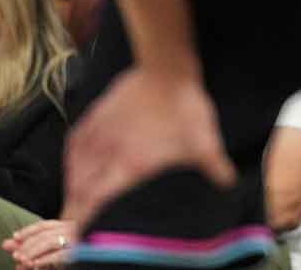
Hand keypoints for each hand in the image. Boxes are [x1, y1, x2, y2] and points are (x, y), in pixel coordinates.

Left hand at [3, 218, 78, 268]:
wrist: (85, 259)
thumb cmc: (63, 255)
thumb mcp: (43, 251)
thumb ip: (26, 247)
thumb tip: (5, 244)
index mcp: (65, 227)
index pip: (44, 226)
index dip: (29, 231)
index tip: (15, 236)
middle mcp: (71, 230)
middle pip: (45, 234)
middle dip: (27, 245)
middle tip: (15, 255)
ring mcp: (75, 240)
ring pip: (50, 242)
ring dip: (33, 252)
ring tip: (22, 261)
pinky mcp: (76, 252)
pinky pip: (59, 254)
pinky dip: (45, 259)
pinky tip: (35, 264)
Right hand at [62, 67, 235, 226]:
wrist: (166, 69)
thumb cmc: (186, 108)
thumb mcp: (204, 141)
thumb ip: (214, 166)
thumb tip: (229, 182)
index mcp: (130, 164)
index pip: (96, 199)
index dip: (83, 217)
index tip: (77, 231)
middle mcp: (108, 152)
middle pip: (79, 188)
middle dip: (73, 208)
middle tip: (73, 222)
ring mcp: (99, 133)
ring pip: (74, 167)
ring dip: (71, 187)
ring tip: (73, 199)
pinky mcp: (95, 116)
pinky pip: (74, 144)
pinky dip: (71, 161)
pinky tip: (75, 166)